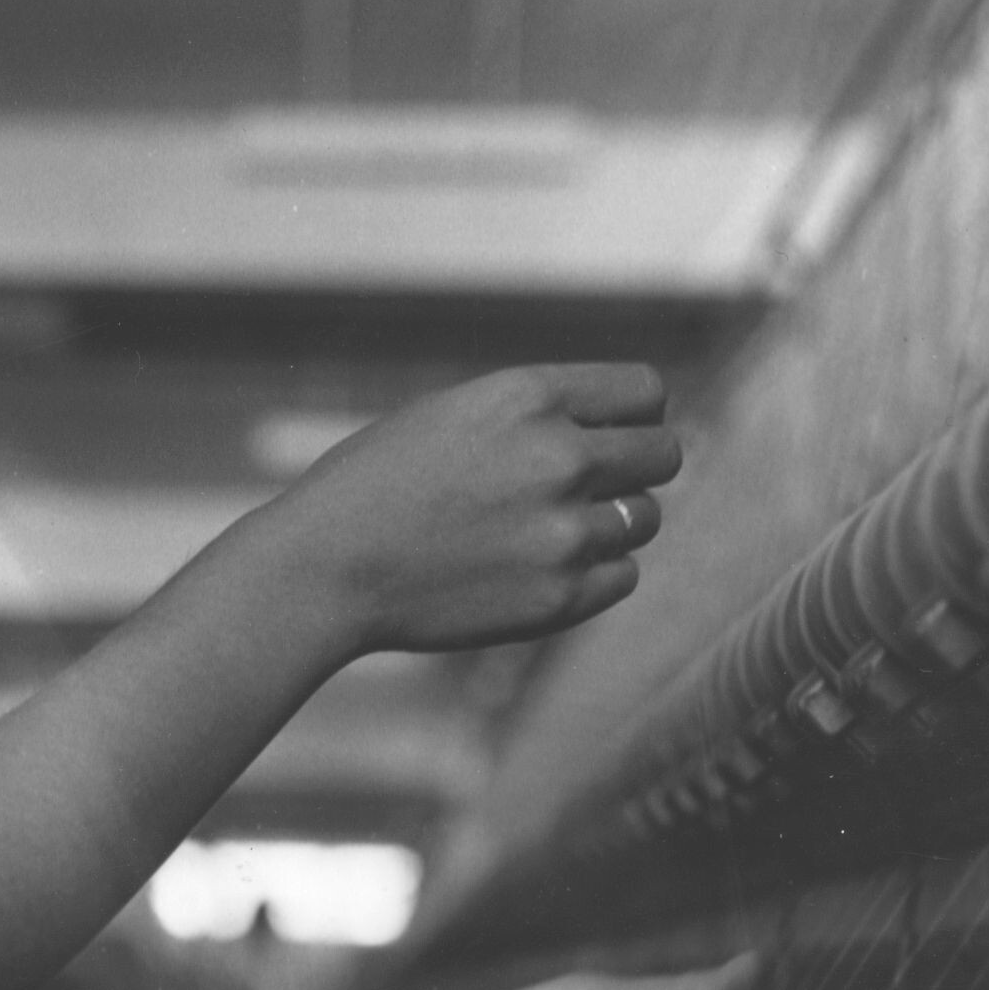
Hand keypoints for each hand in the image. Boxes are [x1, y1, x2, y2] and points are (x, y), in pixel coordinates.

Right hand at [287, 364, 680, 652]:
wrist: (324, 568)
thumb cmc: (373, 485)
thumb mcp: (452, 415)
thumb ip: (535, 416)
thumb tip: (619, 430)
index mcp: (527, 397)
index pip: (646, 393)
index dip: (635, 413)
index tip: (613, 432)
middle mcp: (558, 456)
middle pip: (664, 454)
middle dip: (636, 467)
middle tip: (591, 486)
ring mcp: (564, 531)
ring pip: (645, 519)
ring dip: (609, 523)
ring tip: (544, 531)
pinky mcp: (561, 596)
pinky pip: (621, 575)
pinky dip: (592, 573)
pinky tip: (536, 568)